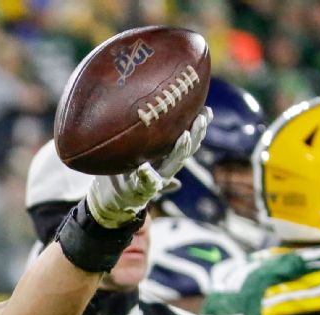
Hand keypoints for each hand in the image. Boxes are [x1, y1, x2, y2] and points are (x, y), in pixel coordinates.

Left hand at [86, 107, 212, 227]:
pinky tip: (145, 168)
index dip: (199, 127)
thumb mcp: (141, 152)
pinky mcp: (143, 190)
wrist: (113, 199)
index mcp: (167, 157)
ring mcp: (158, 180)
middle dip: (196, 134)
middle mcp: (167, 168)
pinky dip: (147, 175)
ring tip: (185, 135)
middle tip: (201, 117)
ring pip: (175, 164)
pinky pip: (148, 183)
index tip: (206, 110)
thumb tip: (171, 126)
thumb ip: (156, 142)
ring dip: (181, 150)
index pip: (189, 140)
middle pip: (187, 150)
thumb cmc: (126, 172)